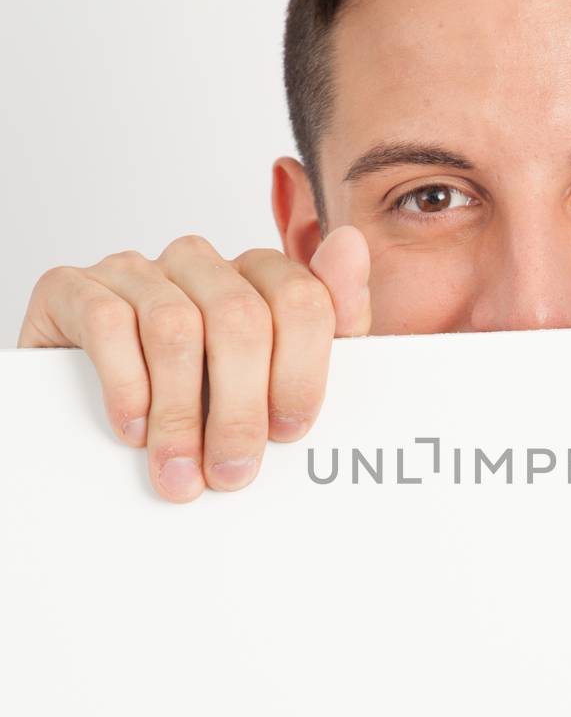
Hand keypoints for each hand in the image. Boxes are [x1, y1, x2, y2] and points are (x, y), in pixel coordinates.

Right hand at [17, 227, 371, 501]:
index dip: (301, 372)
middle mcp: (196, 262)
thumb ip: (329, 323)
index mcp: (255, 275)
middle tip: (232, 472)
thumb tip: (352, 244)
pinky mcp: (72, 287)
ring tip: (180, 471)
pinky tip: (133, 428)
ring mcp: (133, 270)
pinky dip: (126, 386)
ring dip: (181, 415)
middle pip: (239, 318)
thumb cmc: (198, 401)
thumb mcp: (276, 379)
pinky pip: (107, 323)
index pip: (301, 299)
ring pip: (175, 327)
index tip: (290, 432)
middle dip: (241, 409)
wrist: (89, 414)